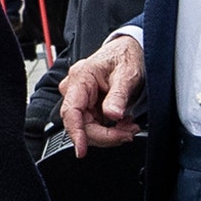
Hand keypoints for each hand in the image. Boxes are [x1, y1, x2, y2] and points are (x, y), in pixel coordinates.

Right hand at [58, 34, 144, 155]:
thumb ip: (118, 95)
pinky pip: (92, 124)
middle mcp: (74, 88)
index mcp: (81, 78)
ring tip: (129, 126)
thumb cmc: (125, 56)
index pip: (71, 111)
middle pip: (80, 124)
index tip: (81, 151)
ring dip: (109, 134)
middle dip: (105, 135)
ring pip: (87, 128)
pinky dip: (109, 129)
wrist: (128, 50)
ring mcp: (79, 98)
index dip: (76, 133)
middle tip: (128, 133)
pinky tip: (122, 123)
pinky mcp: (86, 105)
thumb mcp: (127, 74)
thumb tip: (112, 115)